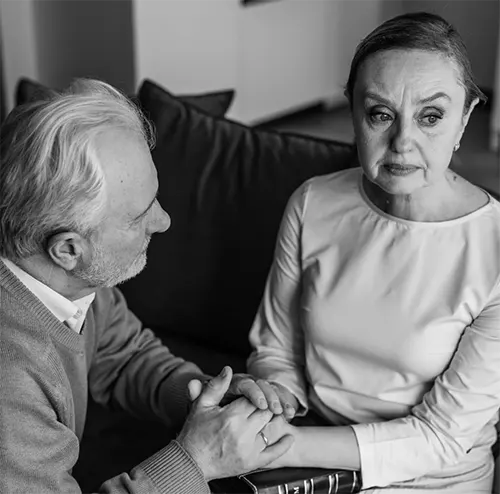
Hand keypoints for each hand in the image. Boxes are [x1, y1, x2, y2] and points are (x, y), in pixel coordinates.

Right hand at [178, 366, 294, 480]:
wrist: (191, 463)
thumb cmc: (195, 432)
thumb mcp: (202, 406)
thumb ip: (216, 386)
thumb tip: (228, 369)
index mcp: (231, 416)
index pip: (255, 398)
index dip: (257, 394)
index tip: (256, 394)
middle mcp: (242, 432)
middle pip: (266, 412)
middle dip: (267, 406)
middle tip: (267, 403)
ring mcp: (248, 449)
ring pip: (271, 428)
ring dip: (275, 420)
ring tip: (277, 414)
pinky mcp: (251, 463)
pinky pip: (274, 452)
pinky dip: (283, 444)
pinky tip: (289, 436)